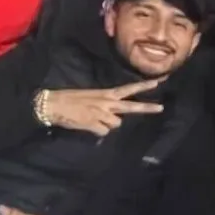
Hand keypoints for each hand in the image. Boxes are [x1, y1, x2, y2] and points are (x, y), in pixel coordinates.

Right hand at [44, 81, 163, 135]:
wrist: (53, 104)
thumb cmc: (70, 99)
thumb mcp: (91, 97)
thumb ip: (104, 104)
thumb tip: (112, 117)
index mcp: (106, 94)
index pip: (128, 89)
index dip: (143, 86)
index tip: (157, 82)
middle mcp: (107, 103)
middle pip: (131, 107)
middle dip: (147, 108)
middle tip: (161, 108)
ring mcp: (102, 114)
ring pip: (116, 124)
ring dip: (107, 124)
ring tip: (93, 119)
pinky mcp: (95, 124)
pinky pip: (103, 132)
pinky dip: (97, 131)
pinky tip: (88, 126)